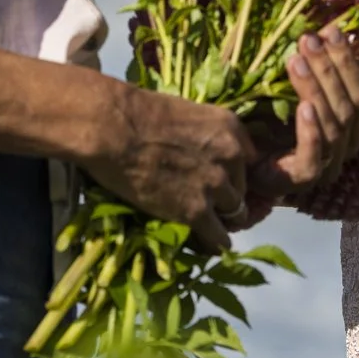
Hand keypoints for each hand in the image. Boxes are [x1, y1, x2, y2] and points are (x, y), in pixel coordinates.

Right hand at [86, 84, 255, 250]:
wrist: (113, 129)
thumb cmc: (137, 113)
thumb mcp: (185, 113)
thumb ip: (202, 134)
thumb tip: (198, 151)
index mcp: (230, 128)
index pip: (245, 159)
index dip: (231, 172)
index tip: (220, 180)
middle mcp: (231, 156)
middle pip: (240, 186)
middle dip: (226, 195)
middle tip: (208, 203)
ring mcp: (215, 185)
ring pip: (235, 212)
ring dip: (222, 219)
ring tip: (208, 225)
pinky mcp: (196, 211)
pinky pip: (218, 236)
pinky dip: (215, 242)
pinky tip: (210, 244)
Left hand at [255, 28, 358, 207]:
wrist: (239, 163)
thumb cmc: (270, 124)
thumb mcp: (301, 94)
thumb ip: (331, 79)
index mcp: (351, 126)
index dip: (348, 61)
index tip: (330, 30)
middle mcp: (344, 148)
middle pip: (350, 107)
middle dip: (330, 69)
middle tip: (309, 40)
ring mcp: (326, 167)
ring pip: (333, 127)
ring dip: (316, 90)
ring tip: (295, 61)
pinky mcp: (302, 181)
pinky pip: (314, 158)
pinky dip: (311, 131)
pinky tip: (302, 107)